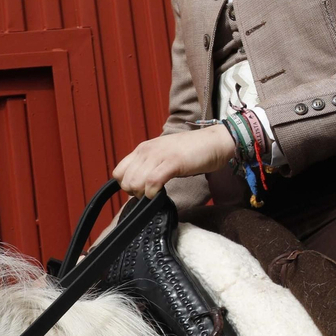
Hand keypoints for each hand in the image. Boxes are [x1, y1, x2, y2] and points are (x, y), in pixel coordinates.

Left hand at [113, 126, 235, 198]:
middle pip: (125, 181)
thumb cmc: (193, 151)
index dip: (126, 185)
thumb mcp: (164, 155)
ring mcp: (159, 155)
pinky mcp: (173, 162)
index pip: (118, 172)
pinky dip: (153, 193)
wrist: (216, 141)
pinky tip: (160, 194)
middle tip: (150, 194)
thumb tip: (140, 185)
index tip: (141, 190)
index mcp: (143, 148)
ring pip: (135, 183)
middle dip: (134, 193)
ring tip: (157, 193)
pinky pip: (152, 182)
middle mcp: (147, 150)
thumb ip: (150, 166)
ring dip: (143, 194)